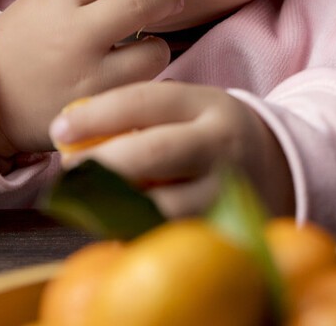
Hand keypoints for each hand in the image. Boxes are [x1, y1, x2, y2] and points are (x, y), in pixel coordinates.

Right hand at [0, 0, 184, 159]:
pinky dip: (143, 79)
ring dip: (157, 46)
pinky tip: (132, 74)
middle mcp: (75, 35)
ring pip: (154, 52)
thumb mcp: (44, 0)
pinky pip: (143, 87)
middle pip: (142, 4)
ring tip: (145, 46)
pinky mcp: (98, 107)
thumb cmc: (23, 43)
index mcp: (57, 0)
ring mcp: (88, 75)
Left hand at [49, 81, 294, 218]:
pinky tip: (115, 224)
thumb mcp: (188, 108)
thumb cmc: (208, 134)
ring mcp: (227, 188)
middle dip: (104, 163)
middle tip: (69, 171)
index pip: (146, 101)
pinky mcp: (226, 226)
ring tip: (87, 202)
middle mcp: (221, 142)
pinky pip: (173, 234)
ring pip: (165, 203)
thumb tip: (70, 132)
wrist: (276, 165)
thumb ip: (141, 115)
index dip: (97, 115)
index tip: (60, 128)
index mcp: (207, 103)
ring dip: (119, 205)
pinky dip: (139, 231)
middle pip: (156, 153)